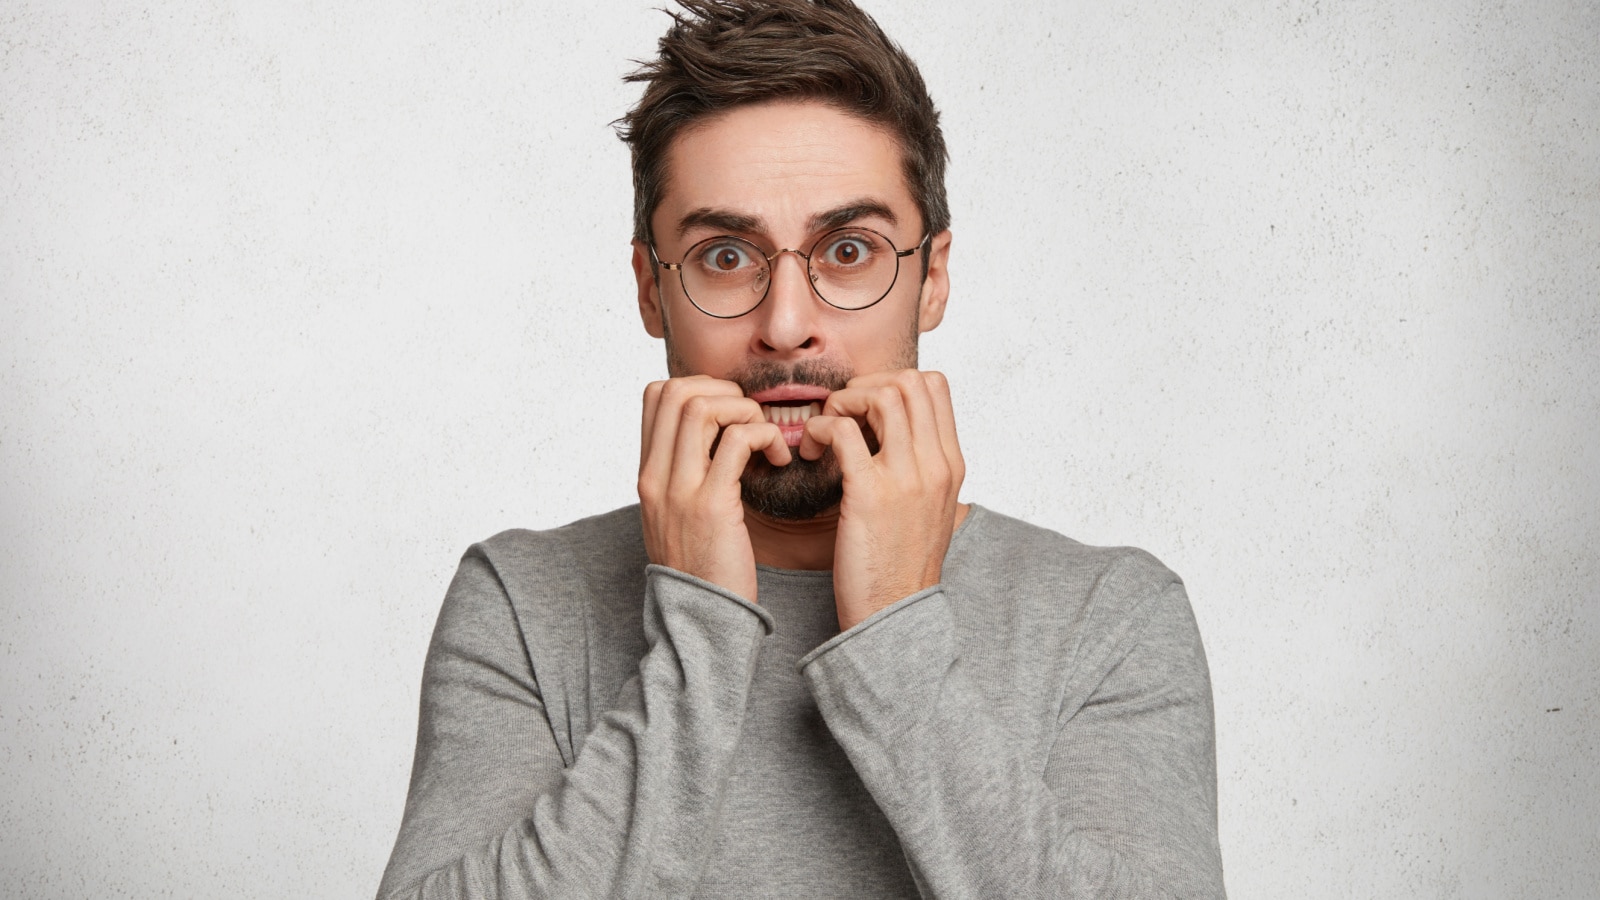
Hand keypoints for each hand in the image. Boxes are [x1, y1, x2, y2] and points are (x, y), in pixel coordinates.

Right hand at [638, 375, 790, 600]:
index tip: (730, 412)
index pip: (655, 395)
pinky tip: (778, 459)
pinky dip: (765, 436)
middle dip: (724, 391)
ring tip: (766, 438)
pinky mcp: (711, 506)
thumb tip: (711, 439)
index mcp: (647, 475)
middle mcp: (655, 477)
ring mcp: (679, 490)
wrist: (699, 621)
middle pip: (677, 391)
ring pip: (702, 407)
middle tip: (751, 419)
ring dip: (745, 410)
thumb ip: (684, 477)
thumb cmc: (702, 569)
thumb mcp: (676, 517)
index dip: (699, 387)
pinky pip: (737, 440)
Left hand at [799, 369, 964, 629]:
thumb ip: (920, 468)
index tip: (865, 410)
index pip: (935, 387)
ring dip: (843, 402)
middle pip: (909, 381)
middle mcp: (935, 465)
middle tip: (842, 414)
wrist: (894, 617)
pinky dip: (820, 429)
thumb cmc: (901, 565)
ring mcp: (906, 479)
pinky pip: (843, 431)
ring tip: (826, 430)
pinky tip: (810, 452)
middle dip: (866, 385)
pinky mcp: (870, 495)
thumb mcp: (929, 509)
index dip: (893, 384)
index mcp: (951, 465)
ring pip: (881, 395)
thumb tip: (895, 432)